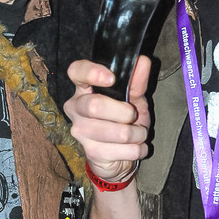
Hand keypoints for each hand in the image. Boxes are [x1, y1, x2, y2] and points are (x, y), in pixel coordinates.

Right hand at [65, 56, 150, 180]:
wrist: (118, 158)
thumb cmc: (122, 121)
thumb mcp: (133, 99)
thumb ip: (136, 81)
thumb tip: (143, 61)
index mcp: (83, 89)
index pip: (76, 72)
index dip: (91, 72)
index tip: (111, 78)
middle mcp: (76, 109)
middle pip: (95, 105)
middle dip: (125, 112)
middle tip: (133, 115)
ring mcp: (81, 132)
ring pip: (117, 132)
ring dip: (138, 133)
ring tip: (138, 134)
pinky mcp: (92, 152)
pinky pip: (125, 150)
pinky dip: (138, 149)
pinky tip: (134, 147)